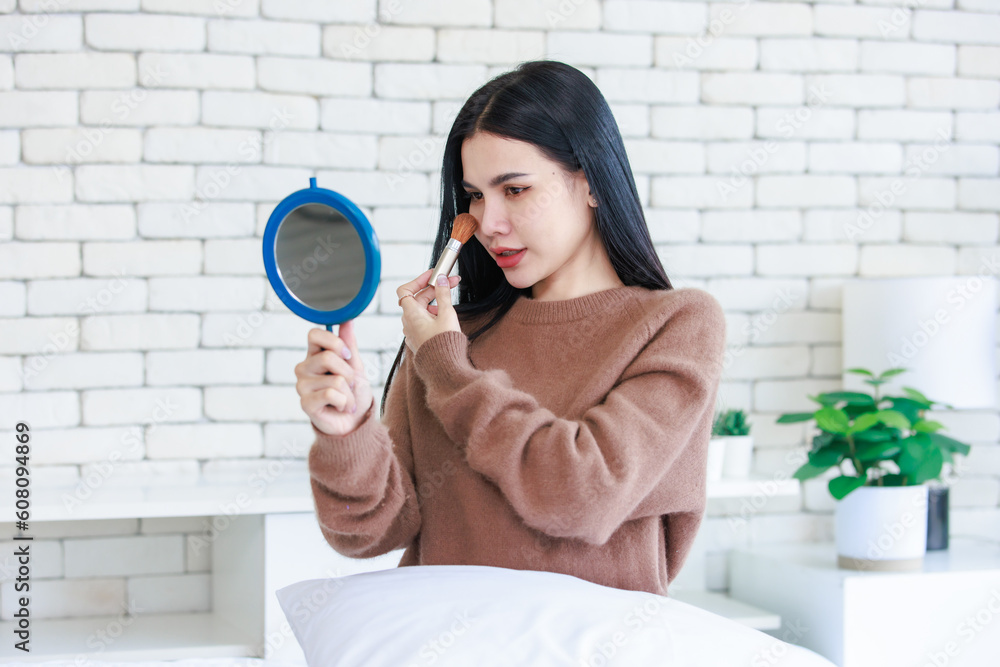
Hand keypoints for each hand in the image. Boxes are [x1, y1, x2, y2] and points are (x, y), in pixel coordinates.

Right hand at [294, 320, 373, 435]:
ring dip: (349, 392)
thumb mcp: (355, 366)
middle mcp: (304, 368)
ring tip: (346, 399)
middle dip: (349, 373)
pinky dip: (345, 402)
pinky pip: (331, 394)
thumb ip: (349, 344)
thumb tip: (347, 320)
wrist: (355, 422)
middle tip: (350, 385)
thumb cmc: (353, 393)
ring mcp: (302, 386)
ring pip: (334, 379)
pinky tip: (341, 408)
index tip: (346, 355)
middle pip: (328, 357)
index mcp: (314, 355)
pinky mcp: (305, 403)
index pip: (314, 334)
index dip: (334, 342)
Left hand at [397, 268, 461, 353]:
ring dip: (434, 302)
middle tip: (451, 283)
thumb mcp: (447, 314)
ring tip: (450, 302)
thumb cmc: (444, 342)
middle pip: (417, 298)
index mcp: (411, 313)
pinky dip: (432, 314)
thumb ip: (443, 294)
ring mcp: (412, 332)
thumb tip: (441, 279)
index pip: (405, 289)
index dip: (418, 280)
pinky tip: (445, 316)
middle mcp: (408, 322)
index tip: (433, 275)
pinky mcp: (418, 339)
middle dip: (434, 289)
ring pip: (421, 310)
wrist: (444, 367)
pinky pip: (422, 322)